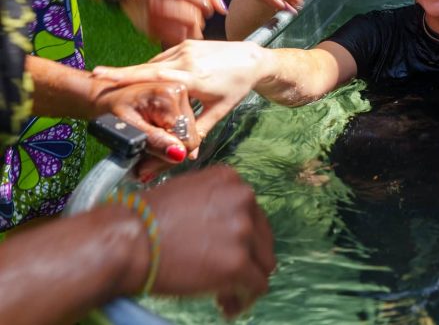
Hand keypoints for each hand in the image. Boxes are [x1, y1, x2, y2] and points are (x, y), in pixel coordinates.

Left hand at [91, 78, 199, 161]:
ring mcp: (183, 97)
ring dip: (166, 153)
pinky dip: (168, 145)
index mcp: (170, 95)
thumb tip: (179, 154)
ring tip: (143, 160)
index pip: (185, 138)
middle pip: (188, 138)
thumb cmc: (111, 110)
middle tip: (141, 168)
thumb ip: (154, 140)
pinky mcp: (181, 104)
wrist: (106, 97)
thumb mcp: (128, 127)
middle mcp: (181, 92)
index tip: (144, 169)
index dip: (167, 159)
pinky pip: (183, 132)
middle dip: (166, 158)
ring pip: (187, 138)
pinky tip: (152, 150)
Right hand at [94, 40, 263, 139]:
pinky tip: (145, 77)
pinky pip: (164, 57)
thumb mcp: (219, 111)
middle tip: (97, 76)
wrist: (252, 59)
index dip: (126, 77)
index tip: (102, 76)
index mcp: (193, 77)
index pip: (153, 78)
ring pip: (154, 62)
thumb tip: (182, 153)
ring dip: (138, 72)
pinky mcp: (188, 43)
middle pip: (146, 67)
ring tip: (117, 81)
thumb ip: (198, 130)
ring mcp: (186, 48)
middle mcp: (186, 58)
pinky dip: (153, 67)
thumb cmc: (236, 86)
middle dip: (121, 72)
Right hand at [123, 0, 226, 44]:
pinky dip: (180, 34)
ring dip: (191, 28)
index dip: (207, 5)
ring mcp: (152, 19)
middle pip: (194, 20)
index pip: (202, 3)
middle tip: (194, 13)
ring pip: (186, 33)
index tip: (203, 4)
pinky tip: (177, 26)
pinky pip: (175, 39)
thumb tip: (223, 10)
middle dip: (199, 18)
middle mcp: (159, 3)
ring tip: (186, 20)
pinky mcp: (148, 31)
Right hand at [143, 165, 275, 315]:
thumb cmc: (144, 219)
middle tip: (225, 278)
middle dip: (247, 259)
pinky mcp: (238, 263)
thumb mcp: (188, 193)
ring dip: (247, 280)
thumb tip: (224, 230)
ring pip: (264, 263)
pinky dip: (244, 299)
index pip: (251, 212)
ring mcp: (243, 230)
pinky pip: (257, 286)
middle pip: (262, 236)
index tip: (224, 253)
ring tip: (224, 295)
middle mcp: (243, 199)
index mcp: (231, 179)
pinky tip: (225, 305)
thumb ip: (213, 204)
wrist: (127, 239)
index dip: (240, 237)